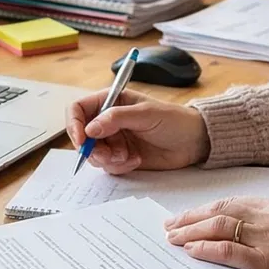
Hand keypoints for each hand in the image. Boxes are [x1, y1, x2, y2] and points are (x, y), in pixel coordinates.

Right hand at [65, 89, 208, 174]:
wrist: (194, 142)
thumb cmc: (175, 120)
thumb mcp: (146, 114)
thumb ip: (116, 119)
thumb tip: (90, 128)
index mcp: (111, 101)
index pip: (78, 109)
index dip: (74, 124)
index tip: (82, 140)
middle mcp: (108, 121)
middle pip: (82, 136)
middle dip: (94, 149)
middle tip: (110, 155)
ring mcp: (114, 140)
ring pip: (94, 154)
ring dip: (108, 159)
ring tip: (128, 156)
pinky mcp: (121, 157)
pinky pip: (108, 166)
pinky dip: (119, 167)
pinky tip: (136, 160)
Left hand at [164, 198, 268, 268]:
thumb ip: (263, 228)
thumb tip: (224, 232)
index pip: (231, 202)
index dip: (204, 209)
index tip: (185, 217)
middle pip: (221, 211)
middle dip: (191, 219)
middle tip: (170, 227)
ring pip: (221, 227)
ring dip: (192, 233)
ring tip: (175, 240)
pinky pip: (230, 251)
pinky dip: (208, 250)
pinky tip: (192, 252)